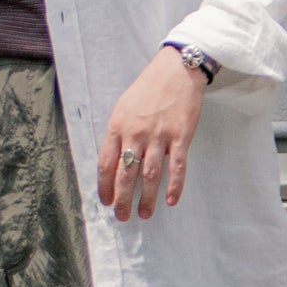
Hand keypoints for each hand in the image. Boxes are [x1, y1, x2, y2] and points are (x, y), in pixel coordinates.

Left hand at [98, 49, 206, 220]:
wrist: (176, 70)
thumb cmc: (148, 88)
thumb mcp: (123, 107)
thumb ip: (118, 133)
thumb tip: (114, 161)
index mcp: (118, 126)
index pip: (106, 164)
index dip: (104, 186)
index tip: (106, 202)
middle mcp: (136, 133)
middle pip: (126, 174)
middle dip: (122, 199)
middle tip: (122, 217)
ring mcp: (159, 136)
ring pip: (150, 175)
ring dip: (146, 198)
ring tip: (145, 214)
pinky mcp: (181, 136)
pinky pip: (177, 166)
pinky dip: (174, 186)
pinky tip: (171, 201)